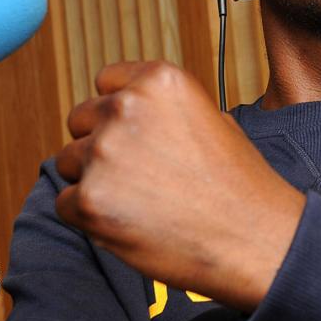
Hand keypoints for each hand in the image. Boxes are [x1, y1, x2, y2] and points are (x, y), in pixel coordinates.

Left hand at [54, 61, 304, 311]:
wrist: (254, 240)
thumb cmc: (238, 184)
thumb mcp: (211, 118)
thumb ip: (163, 108)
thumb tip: (128, 111)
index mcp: (158, 80)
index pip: (105, 81)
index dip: (118, 111)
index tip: (135, 135)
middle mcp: (126, 108)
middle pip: (81, 120)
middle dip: (101, 145)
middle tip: (139, 175)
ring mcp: (104, 153)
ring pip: (68, 162)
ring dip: (94, 180)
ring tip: (140, 201)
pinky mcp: (90, 200)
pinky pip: (66, 203)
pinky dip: (89, 217)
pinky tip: (130, 223)